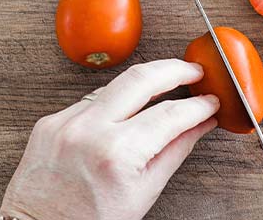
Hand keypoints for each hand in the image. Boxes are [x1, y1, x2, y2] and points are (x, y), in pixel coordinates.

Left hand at [0, 59, 219, 219]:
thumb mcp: (144, 192)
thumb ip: (175, 150)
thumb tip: (200, 124)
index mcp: (116, 153)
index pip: (171, 114)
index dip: (198, 105)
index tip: (210, 101)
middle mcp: (88, 130)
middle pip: (142, 78)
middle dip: (175, 69)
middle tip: (194, 71)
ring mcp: (66, 122)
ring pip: (116, 84)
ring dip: (145, 82)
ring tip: (167, 86)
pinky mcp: (52, 120)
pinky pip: (92, 100)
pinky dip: (115, 101)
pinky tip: (127, 110)